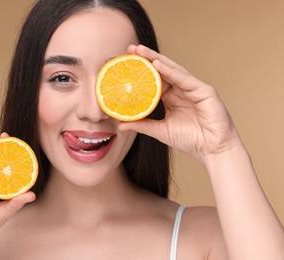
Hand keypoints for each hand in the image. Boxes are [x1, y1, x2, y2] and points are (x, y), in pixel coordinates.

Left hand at [119, 45, 240, 162]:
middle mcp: (181, 89)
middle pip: (162, 70)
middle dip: (147, 58)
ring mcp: (193, 88)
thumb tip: (120, 124)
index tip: (125, 63)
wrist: (212, 150)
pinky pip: (185, 79)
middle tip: (131, 48)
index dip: (141, 71)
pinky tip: (158, 64)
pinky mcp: (204, 91)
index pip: (154, 80)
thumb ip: (142, 125)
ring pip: (173, 70)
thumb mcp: (160, 131)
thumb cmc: (190, 140)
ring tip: (141, 51)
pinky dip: (171, 71)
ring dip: (156, 59)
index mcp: (171, 97)